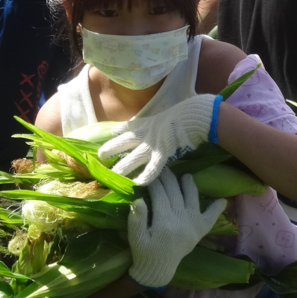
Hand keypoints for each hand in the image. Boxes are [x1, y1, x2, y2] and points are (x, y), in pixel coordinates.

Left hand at [99, 94, 217, 184]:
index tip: (111, 133)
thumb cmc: (189, 112)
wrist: (196, 114)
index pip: (131, 126)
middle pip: (124, 142)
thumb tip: (170, 120)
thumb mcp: (172, 113)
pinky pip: (152, 168)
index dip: (120, 130)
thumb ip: (166, 120)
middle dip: (111, 148)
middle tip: (99, 155)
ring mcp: (153, 144)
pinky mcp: (163, 153)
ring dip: (122, 167)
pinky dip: (145, 176)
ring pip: (133, 157)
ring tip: (111, 175)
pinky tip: (138, 184)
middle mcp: (147, 133)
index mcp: (150, 123)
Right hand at [126, 172, 226, 288]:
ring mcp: (193, 225)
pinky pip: (211, 218)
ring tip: (186, 176)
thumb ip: (136, 220)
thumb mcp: (135, 238)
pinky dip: (217, 209)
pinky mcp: (200, 232)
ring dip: (190, 186)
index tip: (150, 172)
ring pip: (192, 199)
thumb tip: (139, 200)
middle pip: (175, 193)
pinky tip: (223, 200)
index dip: (154, 182)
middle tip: (164, 167)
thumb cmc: (144, 252)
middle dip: (169, 178)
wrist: (159, 269)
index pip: (159, 195)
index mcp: (163, 222)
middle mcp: (181, 221)